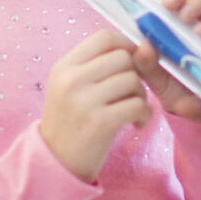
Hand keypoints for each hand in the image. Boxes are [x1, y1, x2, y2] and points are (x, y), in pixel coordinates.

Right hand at [40, 28, 152, 182]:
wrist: (55, 162)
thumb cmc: (71, 121)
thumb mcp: (71, 87)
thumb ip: (97, 66)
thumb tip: (142, 47)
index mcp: (64, 67)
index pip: (104, 37)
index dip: (126, 45)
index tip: (131, 62)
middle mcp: (71, 80)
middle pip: (123, 58)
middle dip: (136, 74)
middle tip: (130, 94)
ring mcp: (84, 101)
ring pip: (133, 80)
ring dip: (141, 96)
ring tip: (131, 111)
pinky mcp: (100, 123)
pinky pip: (138, 105)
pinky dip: (145, 115)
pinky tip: (136, 124)